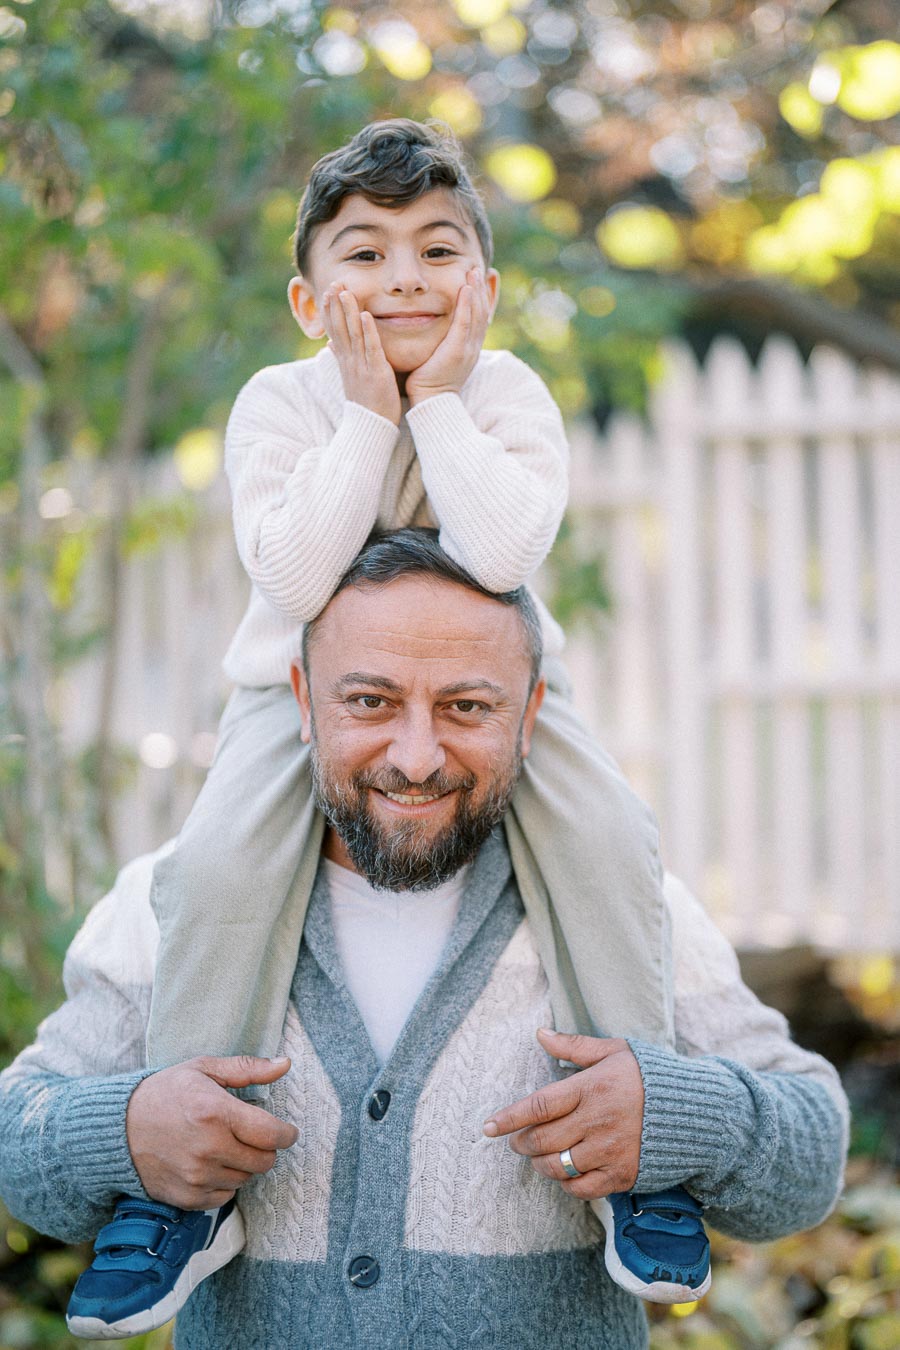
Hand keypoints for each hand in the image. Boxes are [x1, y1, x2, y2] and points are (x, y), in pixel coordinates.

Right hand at [126, 1055, 298, 1209]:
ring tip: (225, 1145)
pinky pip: (225, 1196)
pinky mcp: (187, 1198)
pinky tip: (211, 1162)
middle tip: (252, 1136)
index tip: (286, 1131)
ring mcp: (197, 1177)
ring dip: (244, 1164)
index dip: (286, 1134)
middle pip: (264, 1161)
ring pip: (246, 1179)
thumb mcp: (203, 1069)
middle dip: (265, 1148)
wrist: (118, 1129)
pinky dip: (225, 1181)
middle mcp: (209, 1148)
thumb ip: (247, 1069)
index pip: (271, 1134)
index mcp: (216, 1113)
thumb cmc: (164, 1093)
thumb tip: (285, 1064)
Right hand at [324, 284, 400, 423]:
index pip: (334, 331)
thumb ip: (342, 358)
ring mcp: (361, 366)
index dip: (330, 310)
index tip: (328, 291)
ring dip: (348, 311)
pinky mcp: (376, 372)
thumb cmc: (365, 403)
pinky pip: (371, 348)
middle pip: (339, 328)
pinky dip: (368, 331)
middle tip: (333, 282)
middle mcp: (349, 361)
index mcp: (345, 361)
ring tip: (344, 291)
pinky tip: (365, 315)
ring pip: (352, 334)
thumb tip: (330, 344)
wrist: (370, 427)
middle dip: (335, 305)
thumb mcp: (351, 378)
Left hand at [405, 267, 492, 405]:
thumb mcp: (439, 359)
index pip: (479, 318)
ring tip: (473, 272)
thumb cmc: (429, 383)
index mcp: (469, 348)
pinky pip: (464, 324)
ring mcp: (468, 349)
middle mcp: (473, 347)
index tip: (477, 280)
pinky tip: (466, 289)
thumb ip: (441, 343)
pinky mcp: (457, 351)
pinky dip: (466, 305)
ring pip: (476, 315)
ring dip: (476, 291)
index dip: (480, 298)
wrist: (431, 403)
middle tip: (476, 269)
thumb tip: (436, 332)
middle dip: (480, 290)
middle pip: (482, 312)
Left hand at [482, 1029, 643, 1199]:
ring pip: (558, 1166)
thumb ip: (574, 1046)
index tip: (488, 1127)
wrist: (696, 1111)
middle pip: (543, 1140)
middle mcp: (598, 1121)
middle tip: (516, 1141)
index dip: (509, 1117)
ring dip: (540, 1163)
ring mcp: (610, 1151)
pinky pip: (581, 1189)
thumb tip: (540, 1034)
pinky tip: (565, 1172)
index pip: (539, 1105)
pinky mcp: (622, 1175)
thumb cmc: (649, 1076)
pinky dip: (566, 1184)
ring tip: (538, 1156)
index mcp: (592, 1088)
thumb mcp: (614, 1050)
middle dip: (521, 1142)